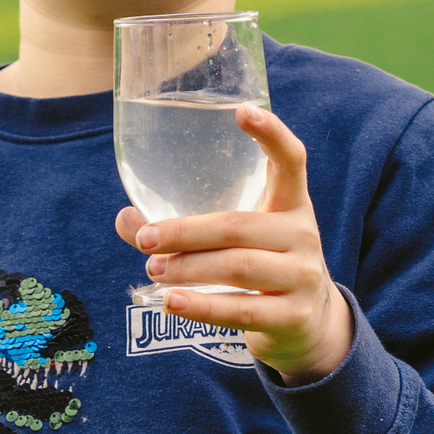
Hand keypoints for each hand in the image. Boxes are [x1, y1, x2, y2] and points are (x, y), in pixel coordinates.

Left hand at [113, 104, 353, 382]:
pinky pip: (241, 310)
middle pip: (238, 225)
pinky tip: (172, 303)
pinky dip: (202, 306)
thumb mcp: (236, 240)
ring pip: (237, 267)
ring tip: (153, 269)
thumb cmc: (260, 266)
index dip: (271, 133)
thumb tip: (127, 219)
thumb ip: (184, 228)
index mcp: (291, 202)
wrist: (307, 324)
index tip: (242, 110)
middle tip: (145, 239)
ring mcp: (303, 275)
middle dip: (185, 232)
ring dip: (188, 269)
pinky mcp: (293, 316)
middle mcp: (303, 234)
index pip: (291, 159)